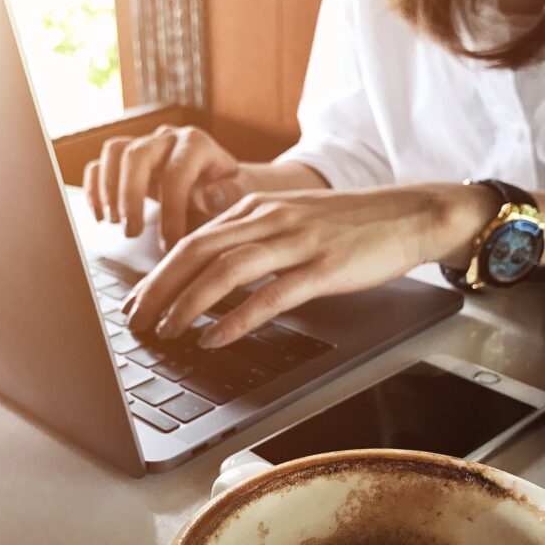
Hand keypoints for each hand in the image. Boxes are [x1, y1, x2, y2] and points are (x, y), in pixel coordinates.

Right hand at [83, 126, 242, 246]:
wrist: (223, 178)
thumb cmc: (230, 189)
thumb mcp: (241, 192)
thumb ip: (230, 194)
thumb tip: (212, 195)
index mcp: (197, 144)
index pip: (176, 174)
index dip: (171, 211)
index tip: (170, 243)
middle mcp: (168, 138)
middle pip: (137, 155)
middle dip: (130, 197)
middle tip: (131, 233)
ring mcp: (146, 144)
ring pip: (114, 152)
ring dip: (108, 189)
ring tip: (113, 223)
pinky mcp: (128, 157)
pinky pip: (101, 162)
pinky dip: (94, 187)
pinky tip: (100, 216)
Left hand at [123, 183, 495, 347]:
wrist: (408, 213)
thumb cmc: (350, 222)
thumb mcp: (293, 217)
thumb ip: (252, 235)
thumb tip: (211, 268)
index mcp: (259, 207)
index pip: (193, 239)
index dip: (158, 273)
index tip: (137, 301)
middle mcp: (271, 218)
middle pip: (198, 252)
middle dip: (159, 289)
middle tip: (136, 321)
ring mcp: (298, 241)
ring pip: (226, 271)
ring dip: (188, 304)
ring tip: (166, 331)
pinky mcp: (324, 267)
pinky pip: (271, 295)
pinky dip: (237, 319)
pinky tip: (215, 338)